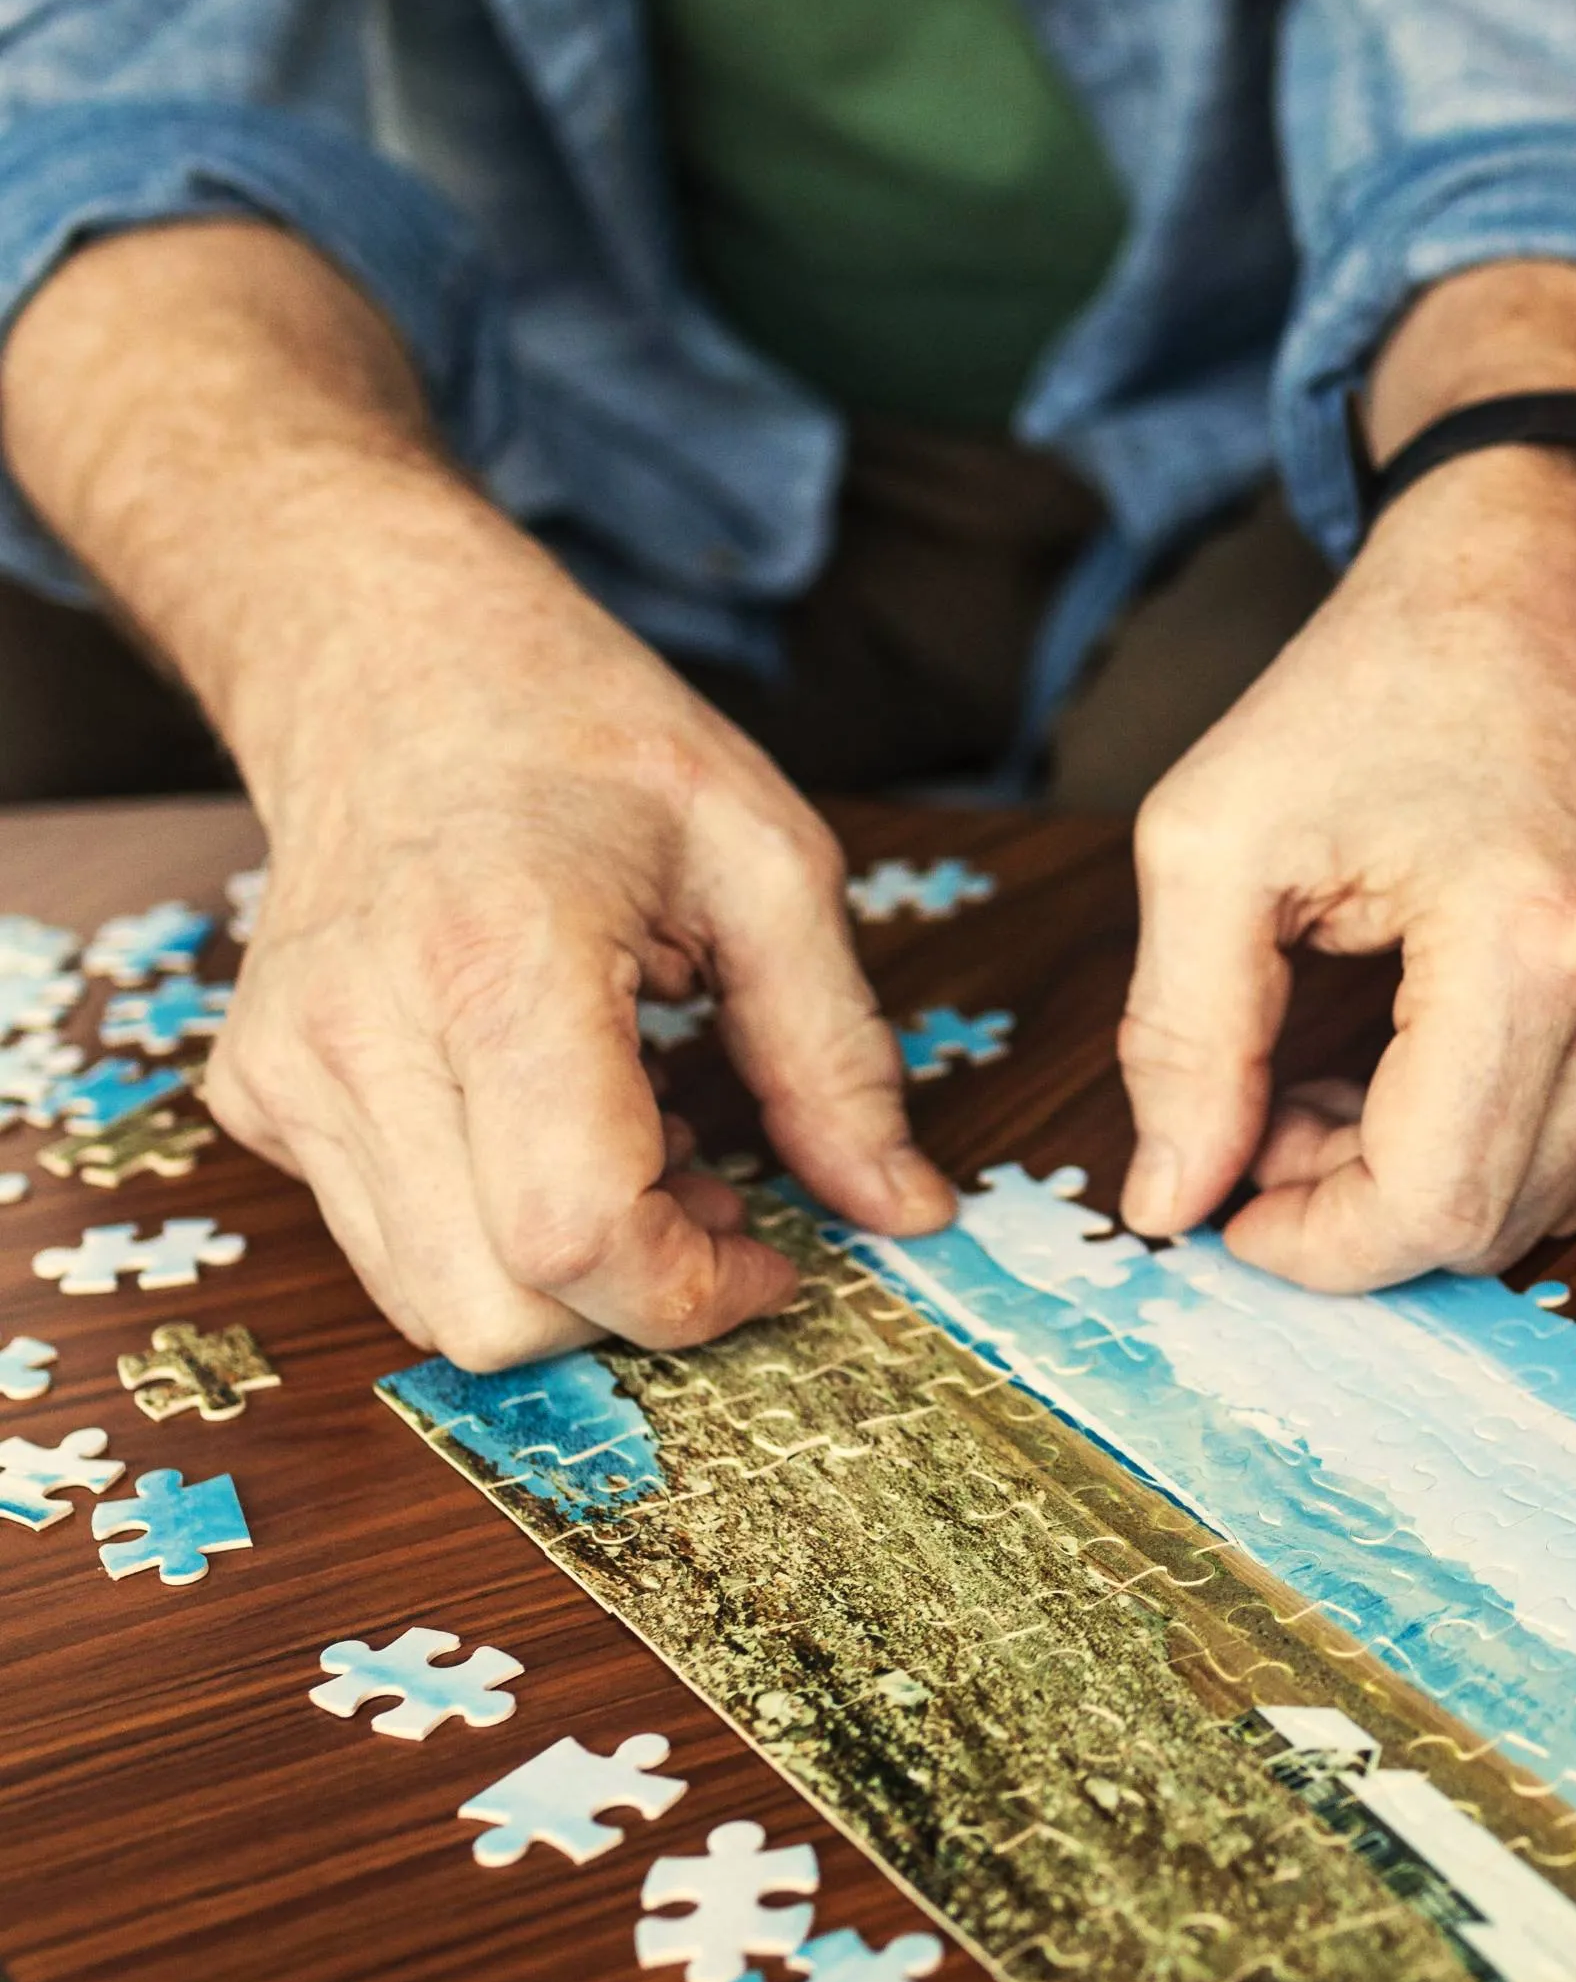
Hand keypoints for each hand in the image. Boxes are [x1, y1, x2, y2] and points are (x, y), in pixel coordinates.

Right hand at [214, 619, 954, 1368]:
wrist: (399, 668)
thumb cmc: (590, 741)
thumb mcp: (770, 865)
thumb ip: (838, 1056)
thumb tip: (908, 1211)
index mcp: (499, 961)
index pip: (574, 1234)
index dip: (696, 1292)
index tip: (779, 1257)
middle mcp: (360, 1035)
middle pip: (493, 1313)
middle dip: (635, 1304)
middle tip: (720, 1197)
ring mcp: (288, 1076)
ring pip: (434, 1305)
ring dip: (567, 1279)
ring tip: (648, 1147)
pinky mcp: (261, 1102)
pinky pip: (391, 1245)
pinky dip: (495, 1233)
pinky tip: (561, 1122)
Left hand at [1115, 444, 1575, 1286]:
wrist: (1543, 583)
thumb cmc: (1378, 688)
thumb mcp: (1213, 837)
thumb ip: (1180, 1037)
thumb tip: (1175, 1203)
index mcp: (1539, 942)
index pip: (1438, 1207)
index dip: (1319, 1241)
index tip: (1241, 1195)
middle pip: (1506, 1217)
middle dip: (1371, 1197)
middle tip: (1288, 1101)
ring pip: (1572, 1191)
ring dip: (1454, 1160)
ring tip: (1379, 1050)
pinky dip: (1540, 1120)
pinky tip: (1476, 1032)